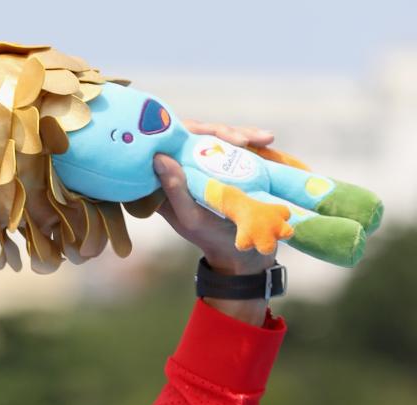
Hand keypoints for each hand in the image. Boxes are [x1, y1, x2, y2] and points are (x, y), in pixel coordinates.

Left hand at [153, 121, 277, 324]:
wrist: (245, 253)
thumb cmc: (213, 238)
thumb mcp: (191, 217)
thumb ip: (175, 190)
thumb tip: (158, 157)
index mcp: (163, 184)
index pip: (164, 146)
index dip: (180, 133)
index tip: (205, 134)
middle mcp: (180, 172)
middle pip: (192, 135)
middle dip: (219, 131)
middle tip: (242, 140)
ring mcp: (204, 167)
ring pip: (214, 137)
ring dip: (239, 133)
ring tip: (263, 139)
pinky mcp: (225, 165)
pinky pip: (233, 145)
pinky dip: (251, 140)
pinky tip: (267, 139)